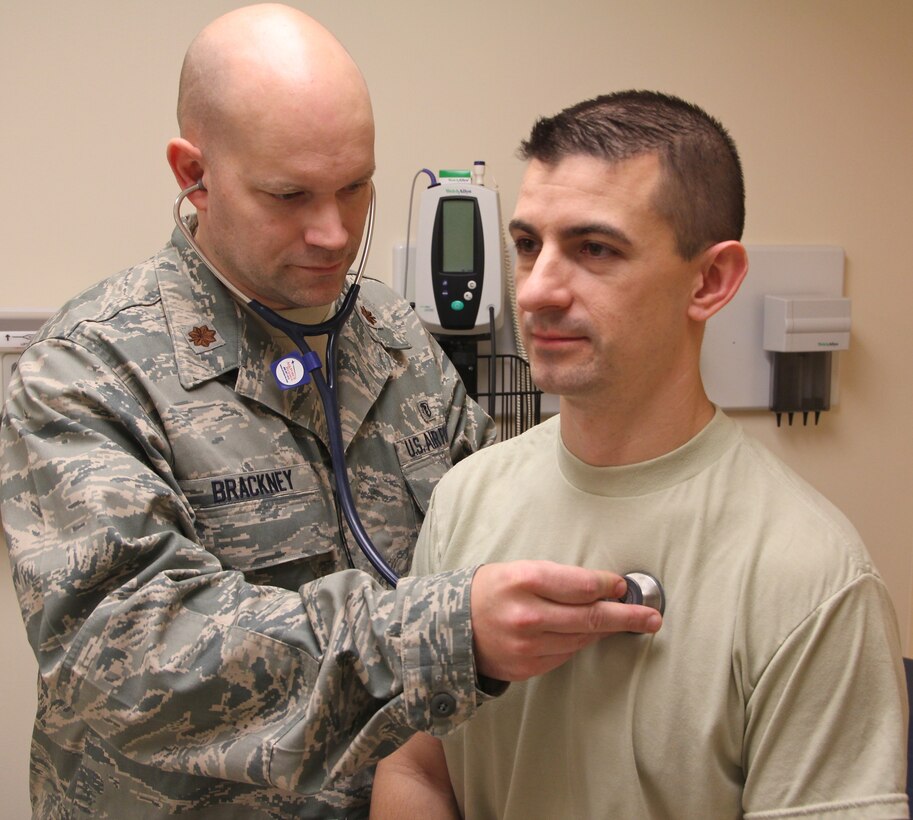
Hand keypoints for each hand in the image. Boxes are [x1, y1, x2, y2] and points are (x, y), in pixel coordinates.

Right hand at [470, 561, 661, 680]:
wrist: (454, 627)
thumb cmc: (492, 591)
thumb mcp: (520, 569)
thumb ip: (561, 578)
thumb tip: (606, 588)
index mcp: (525, 581)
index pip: (583, 586)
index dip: (609, 586)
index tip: (623, 586)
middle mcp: (528, 615)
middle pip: (592, 617)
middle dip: (628, 617)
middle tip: (652, 617)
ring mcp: (528, 645)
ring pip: (583, 638)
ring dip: (606, 630)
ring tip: (628, 623)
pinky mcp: (528, 667)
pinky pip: (567, 654)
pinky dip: (580, 642)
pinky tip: (585, 634)